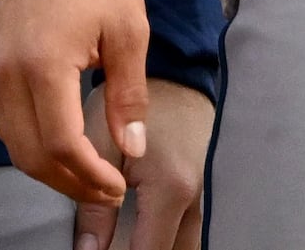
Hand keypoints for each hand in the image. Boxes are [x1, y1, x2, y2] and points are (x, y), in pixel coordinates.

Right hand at [0, 0, 144, 207]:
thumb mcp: (128, 30)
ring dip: (48, 169)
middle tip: (106, 190)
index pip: (60, 145)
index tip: (118, 185)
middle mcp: (7, 73)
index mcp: (43, 64)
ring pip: (12, 143)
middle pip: (30, 155)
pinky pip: (4, 121)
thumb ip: (128, 95)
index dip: (89, 176)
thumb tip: (132, 148)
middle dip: (69, 183)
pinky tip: (62, 146)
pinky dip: (30, 144)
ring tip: (88, 176)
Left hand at [70, 77, 212, 249]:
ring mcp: (208, 194)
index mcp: (172, 190)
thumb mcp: (106, 147)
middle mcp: (198, 198)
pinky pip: (192, 228)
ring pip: (189, 244)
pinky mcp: (207, 188)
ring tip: (131, 241)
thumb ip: (96, 205)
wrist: (178, 71)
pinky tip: (148, 233)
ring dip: (162, 246)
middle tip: (116, 247)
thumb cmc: (140, 104)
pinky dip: (172, 238)